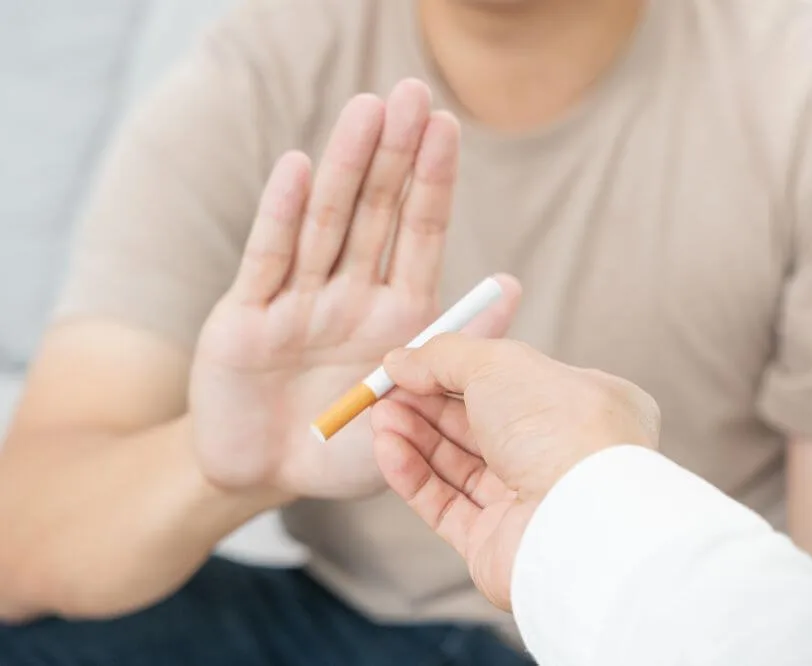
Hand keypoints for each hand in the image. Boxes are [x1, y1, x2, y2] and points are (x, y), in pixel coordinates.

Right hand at [189, 79, 519, 499]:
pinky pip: (268, 260)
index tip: (449, 125)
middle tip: (411, 91)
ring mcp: (296, 301)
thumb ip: (460, 346)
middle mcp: (348, 294)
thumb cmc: (347, 448)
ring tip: (367, 110)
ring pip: (325, 222)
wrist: (268, 479)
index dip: (433, 180)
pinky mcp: (245, 318)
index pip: (419, 233)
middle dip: (394, 154)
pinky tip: (298, 166)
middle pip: (374, 212)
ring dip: (346, 167)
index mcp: (396, 314)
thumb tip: (512, 285)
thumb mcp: (415, 406)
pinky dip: (282, 214)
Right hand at [368, 335, 659, 609]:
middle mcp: (559, 455)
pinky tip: (387, 447)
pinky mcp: (498, 543)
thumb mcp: (499, 364)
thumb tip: (402, 359)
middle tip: (383, 390)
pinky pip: (446, 505)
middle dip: (427, 405)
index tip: (411, 362)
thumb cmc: (558, 428)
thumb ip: (446, 356)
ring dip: (414, 437)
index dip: (457, 371)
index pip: (511, 383)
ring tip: (379, 416)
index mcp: (581, 407)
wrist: (579, 521)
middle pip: (480, 425)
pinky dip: (413, 475)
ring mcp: (530, 502)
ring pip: (459, 466)